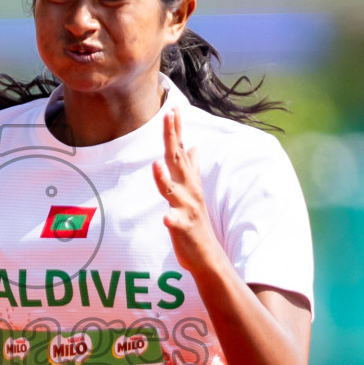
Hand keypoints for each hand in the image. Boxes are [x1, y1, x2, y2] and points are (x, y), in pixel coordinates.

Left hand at [151, 105, 223, 274]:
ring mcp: (186, 209)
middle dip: (172, 138)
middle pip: (177, 161)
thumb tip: (194, 146)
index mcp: (188, 182)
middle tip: (168, 116)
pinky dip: (171, 219)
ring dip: (164, 178)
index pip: (179, 151)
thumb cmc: (196, 222)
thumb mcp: (193, 191)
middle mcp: (188, 191)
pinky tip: (166, 218)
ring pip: (173, 190)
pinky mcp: (183, 228)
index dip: (175, 131)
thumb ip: (193, 168)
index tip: (171, 109)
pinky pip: (175, 223)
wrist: (207, 254)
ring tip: (156, 164)